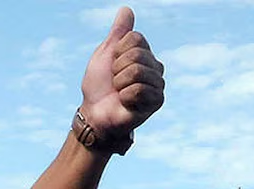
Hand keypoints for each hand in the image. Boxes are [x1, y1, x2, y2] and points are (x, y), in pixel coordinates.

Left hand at [80, 6, 163, 138]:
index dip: (117, 52)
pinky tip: (125, 103)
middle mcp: (155, 66)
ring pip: (137, 72)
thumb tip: (126, 9)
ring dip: (119, 84)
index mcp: (144, 53)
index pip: (135, 38)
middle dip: (117, 69)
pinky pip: (138, 90)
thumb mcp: (105, 54)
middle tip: (114, 81)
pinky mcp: (157, 101)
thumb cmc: (98, 86)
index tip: (112, 65)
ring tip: (119, 92)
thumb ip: (117, 33)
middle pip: (136, 54)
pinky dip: (124, 97)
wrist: (95, 113)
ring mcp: (158, 84)